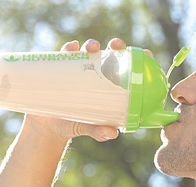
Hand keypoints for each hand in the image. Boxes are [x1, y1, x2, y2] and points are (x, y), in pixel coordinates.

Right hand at [22, 38, 151, 142]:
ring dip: (92, 44)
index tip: (147, 55)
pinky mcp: (59, 68)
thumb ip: (99, 131)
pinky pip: (65, 54)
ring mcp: (77, 68)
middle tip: (116, 46)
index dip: (138, 58)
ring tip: (92, 48)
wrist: (48, 127)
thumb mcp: (88, 128)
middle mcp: (95, 73)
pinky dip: (69, 48)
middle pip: (109, 53)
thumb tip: (113, 134)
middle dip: (115, 45)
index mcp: (108, 84)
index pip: (126, 67)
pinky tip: (73, 48)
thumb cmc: (74, 125)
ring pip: (88, 50)